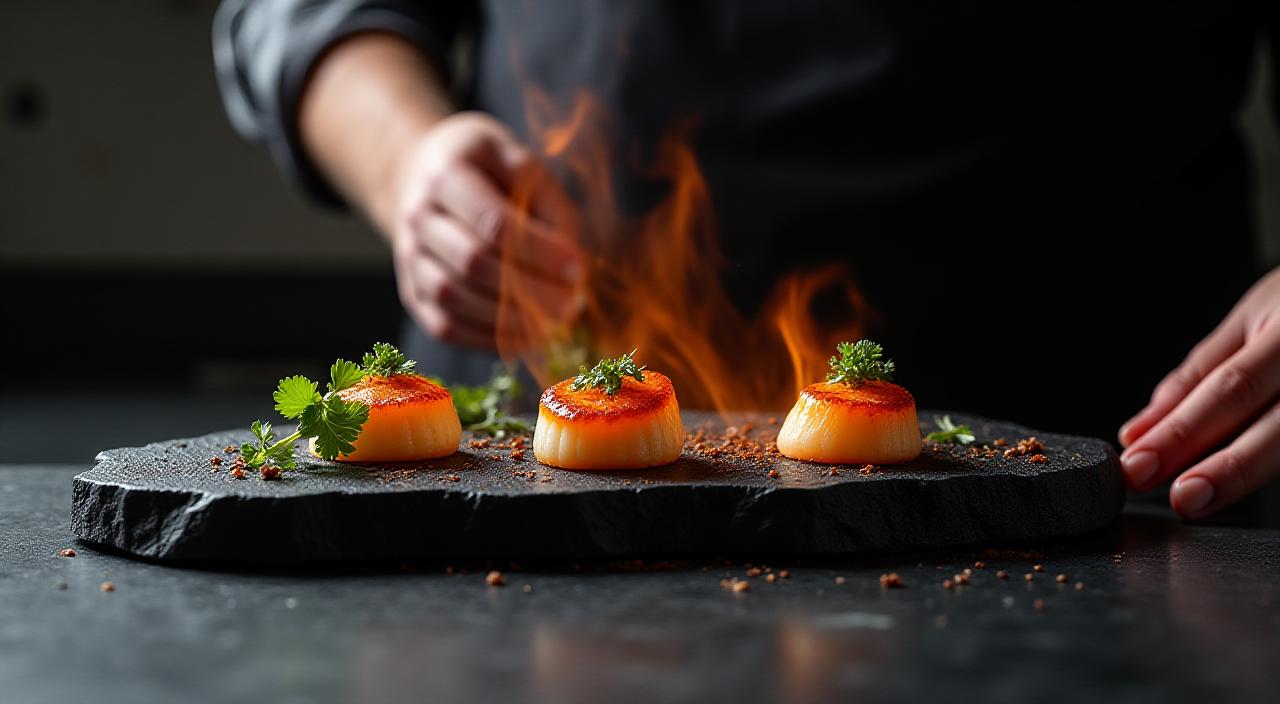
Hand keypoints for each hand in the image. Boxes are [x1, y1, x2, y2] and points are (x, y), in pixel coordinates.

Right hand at [388, 111, 582, 347]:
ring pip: (455, 300)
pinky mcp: (412, 292)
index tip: (579, 268)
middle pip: (473, 264)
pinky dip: (487, 339)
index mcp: (446, 176)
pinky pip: (445, 326)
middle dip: (530, 290)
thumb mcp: (516, 159)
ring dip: (510, 321)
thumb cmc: (483, 168)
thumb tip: (570, 260)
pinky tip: (524, 338)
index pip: (492, 223)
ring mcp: (408, 259)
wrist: (422, 175)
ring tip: (553, 325)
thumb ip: (547, 201)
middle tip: (572, 305)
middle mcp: (417, 218)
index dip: (540, 252)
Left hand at [1119, 267, 1279, 517]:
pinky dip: (1272, 464)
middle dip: (1223, 468)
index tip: (1137, 464)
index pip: (1230, 388)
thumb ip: (1199, 374)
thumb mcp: (1251, 320)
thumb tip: (1140, 431)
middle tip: (1180, 498)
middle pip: (1274, 425)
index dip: (1181, 431)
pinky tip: (1236, 486)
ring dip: (1246, 475)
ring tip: (1199, 500)